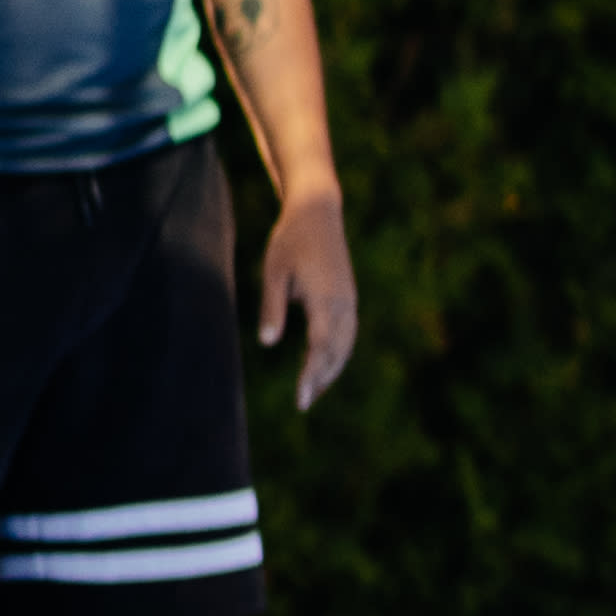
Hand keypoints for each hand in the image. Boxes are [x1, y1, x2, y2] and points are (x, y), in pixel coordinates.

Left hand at [257, 178, 358, 408]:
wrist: (317, 212)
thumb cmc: (290, 240)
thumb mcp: (274, 271)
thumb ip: (272, 307)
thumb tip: (267, 343)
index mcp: (324, 298)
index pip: (320, 347)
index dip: (310, 376)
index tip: (300, 400)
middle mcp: (342, 303)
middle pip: (337, 351)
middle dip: (322, 379)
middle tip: (303, 403)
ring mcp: (348, 300)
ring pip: (346, 345)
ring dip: (332, 369)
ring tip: (314, 391)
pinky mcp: (348, 297)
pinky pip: (347, 333)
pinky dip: (338, 353)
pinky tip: (324, 363)